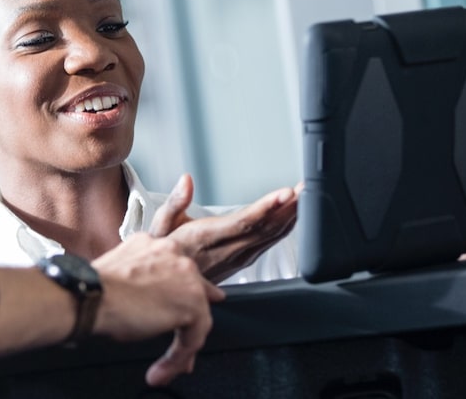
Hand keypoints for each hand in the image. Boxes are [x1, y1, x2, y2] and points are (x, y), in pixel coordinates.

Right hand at [90, 233, 225, 386]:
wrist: (88, 297)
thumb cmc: (92, 290)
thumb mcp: (119, 275)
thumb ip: (139, 280)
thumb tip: (146, 303)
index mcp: (153, 245)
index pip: (176, 270)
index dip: (181, 292)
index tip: (180, 307)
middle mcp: (173, 254)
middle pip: (191, 291)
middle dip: (186, 320)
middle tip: (179, 347)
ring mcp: (186, 277)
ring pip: (196, 317)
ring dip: (181, 346)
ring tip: (166, 367)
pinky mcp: (192, 303)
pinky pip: (193, 338)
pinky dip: (178, 358)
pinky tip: (163, 370)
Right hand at [149, 174, 299, 282]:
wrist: (166, 285)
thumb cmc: (163, 252)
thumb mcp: (160, 225)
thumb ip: (175, 201)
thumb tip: (186, 181)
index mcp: (205, 238)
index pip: (242, 223)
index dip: (266, 208)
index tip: (284, 193)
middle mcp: (226, 251)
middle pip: (263, 228)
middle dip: (288, 207)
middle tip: (305, 187)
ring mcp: (237, 258)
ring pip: (270, 237)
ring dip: (290, 216)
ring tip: (305, 195)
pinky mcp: (243, 261)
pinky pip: (269, 243)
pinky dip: (285, 227)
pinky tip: (294, 215)